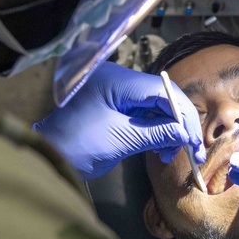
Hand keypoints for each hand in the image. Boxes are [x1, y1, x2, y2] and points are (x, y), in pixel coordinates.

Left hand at [34, 62, 204, 179]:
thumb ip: (157, 133)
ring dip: (167, 130)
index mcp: (116, 80)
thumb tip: (185, 134)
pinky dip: (155, 132)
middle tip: (190, 149)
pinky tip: (160, 150)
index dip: (182, 114)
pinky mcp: (113, 110)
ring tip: (169, 154)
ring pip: (154, 108)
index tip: (193, 138)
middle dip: (178, 123)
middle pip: (160, 97)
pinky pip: (142, 116)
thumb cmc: (75, 145)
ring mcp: (115, 95)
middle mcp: (117, 82)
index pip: (162, 90)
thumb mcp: (121, 140)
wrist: (45, 157)